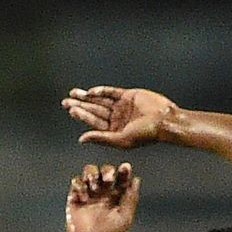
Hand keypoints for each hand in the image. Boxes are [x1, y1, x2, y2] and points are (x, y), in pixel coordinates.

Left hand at [62, 85, 177, 147]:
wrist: (165, 120)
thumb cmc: (147, 134)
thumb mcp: (121, 139)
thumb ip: (101, 138)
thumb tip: (82, 139)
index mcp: (116, 130)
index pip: (95, 122)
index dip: (82, 116)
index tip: (71, 110)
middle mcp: (118, 118)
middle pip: (95, 111)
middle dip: (81, 106)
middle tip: (65, 101)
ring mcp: (122, 106)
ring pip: (101, 101)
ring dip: (87, 98)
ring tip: (73, 93)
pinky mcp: (128, 95)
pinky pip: (111, 92)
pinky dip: (101, 91)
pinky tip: (91, 92)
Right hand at [66, 163, 139, 231]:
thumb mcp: (125, 217)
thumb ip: (130, 198)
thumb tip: (137, 180)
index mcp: (118, 195)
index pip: (122, 178)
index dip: (124, 171)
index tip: (126, 167)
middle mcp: (104, 191)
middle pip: (106, 170)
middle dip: (108, 170)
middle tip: (108, 180)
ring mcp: (90, 192)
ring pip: (90, 171)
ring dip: (93, 173)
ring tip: (94, 187)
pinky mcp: (76, 196)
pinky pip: (76, 181)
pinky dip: (80, 185)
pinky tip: (83, 197)